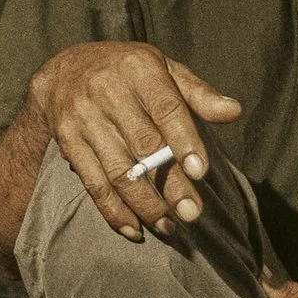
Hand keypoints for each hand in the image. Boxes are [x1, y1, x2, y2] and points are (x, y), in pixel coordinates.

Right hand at [25, 42, 241, 240]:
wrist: (63, 70)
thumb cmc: (127, 72)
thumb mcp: (163, 69)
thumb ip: (197, 94)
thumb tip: (233, 112)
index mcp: (138, 68)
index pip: (165, 107)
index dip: (184, 140)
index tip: (201, 172)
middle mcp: (107, 91)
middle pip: (144, 145)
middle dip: (169, 183)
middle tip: (192, 213)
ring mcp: (84, 119)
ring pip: (118, 171)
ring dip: (144, 205)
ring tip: (169, 226)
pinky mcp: (69, 143)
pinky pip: (93, 183)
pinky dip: (114, 211)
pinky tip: (135, 229)